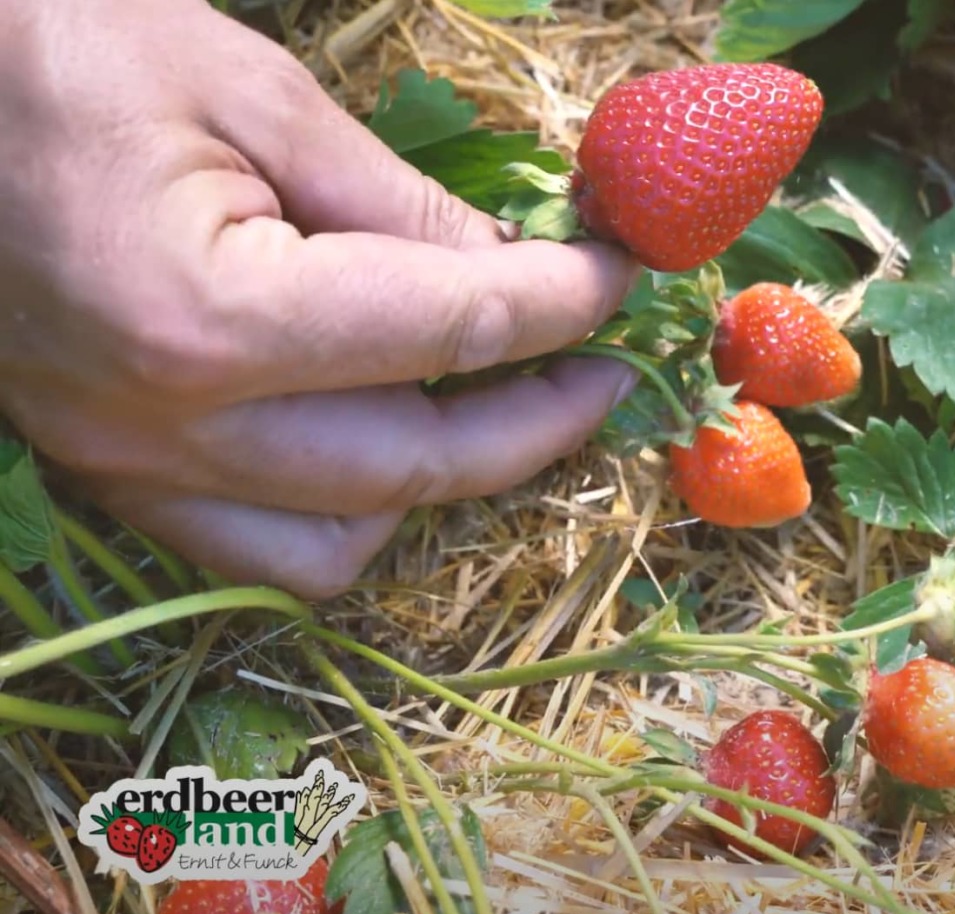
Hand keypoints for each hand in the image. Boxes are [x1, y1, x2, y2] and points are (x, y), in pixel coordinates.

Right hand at [0, 0, 639, 599]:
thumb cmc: (58, 48)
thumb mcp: (252, 93)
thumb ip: (398, 202)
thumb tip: (522, 265)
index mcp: (206, 316)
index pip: (446, 332)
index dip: (559, 304)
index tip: (620, 277)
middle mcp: (161, 423)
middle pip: (414, 465)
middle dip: (536, 419)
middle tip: (603, 367)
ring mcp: (119, 464)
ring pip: (338, 542)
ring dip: (441, 486)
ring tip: (497, 408)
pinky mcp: (98, 471)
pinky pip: (250, 548)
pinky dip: (342, 513)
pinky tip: (381, 442)